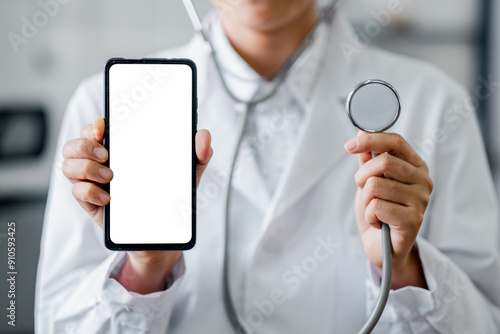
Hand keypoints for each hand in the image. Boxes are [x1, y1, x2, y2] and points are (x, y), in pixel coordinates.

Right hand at [62, 118, 212, 292]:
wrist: (163, 231)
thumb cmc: (171, 194)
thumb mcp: (188, 173)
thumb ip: (198, 153)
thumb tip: (204, 135)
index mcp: (122, 148)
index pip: (98, 128)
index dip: (94, 124)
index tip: (103, 126)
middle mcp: (102, 162)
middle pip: (76, 143)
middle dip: (85, 144)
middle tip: (107, 154)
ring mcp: (93, 182)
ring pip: (68, 164)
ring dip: (85, 167)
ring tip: (110, 175)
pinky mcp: (90, 202)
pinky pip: (76, 191)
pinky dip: (88, 191)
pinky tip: (107, 197)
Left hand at [344, 131, 432, 288]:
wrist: (382, 248)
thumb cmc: (378, 212)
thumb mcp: (369, 181)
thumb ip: (368, 159)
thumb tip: (361, 132)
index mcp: (416, 166)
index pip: (395, 142)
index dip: (371, 140)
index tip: (348, 146)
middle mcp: (423, 181)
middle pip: (384, 162)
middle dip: (362, 177)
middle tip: (364, 192)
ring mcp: (421, 201)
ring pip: (376, 185)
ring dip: (366, 200)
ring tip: (375, 210)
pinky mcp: (414, 220)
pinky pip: (377, 206)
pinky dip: (370, 215)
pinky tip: (379, 223)